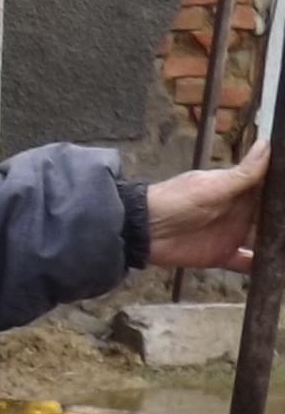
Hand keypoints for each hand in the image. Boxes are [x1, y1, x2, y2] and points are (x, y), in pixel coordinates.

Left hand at [148, 138, 270, 269]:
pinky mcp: (222, 255)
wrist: (142, 229)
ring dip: (277, 244)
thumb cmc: (175, 200)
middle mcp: (241, 212)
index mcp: (240, 191)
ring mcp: (233, 234)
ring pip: (265, 240)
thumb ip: (242, 173)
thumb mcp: (211, 186)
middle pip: (271, 218)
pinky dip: (262, 267)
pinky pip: (247, 262)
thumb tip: (266, 144)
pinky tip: (278, 269)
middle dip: (282, 223)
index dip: (281, 197)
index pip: (270, 191)